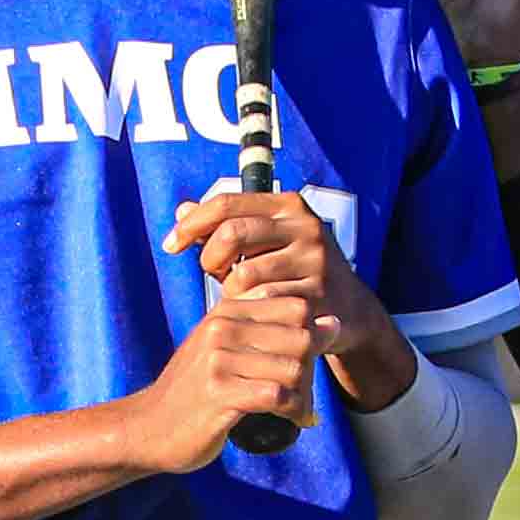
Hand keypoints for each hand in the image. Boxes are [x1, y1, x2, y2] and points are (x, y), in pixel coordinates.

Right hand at [133, 249, 325, 466]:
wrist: (149, 428)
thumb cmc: (196, 391)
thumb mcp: (228, 349)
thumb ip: (275, 333)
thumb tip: (333, 322)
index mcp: (228, 310)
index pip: (297, 307)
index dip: (312, 335)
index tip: (303, 364)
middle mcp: (223, 328)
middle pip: (302, 336)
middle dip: (311, 369)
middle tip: (304, 394)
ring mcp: (219, 360)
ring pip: (294, 367)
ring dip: (305, 395)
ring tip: (297, 409)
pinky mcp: (220, 394)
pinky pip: (278, 396)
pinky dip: (294, 412)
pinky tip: (293, 421)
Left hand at [164, 185, 405, 409]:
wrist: (349, 313)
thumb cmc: (294, 274)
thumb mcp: (266, 242)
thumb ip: (225, 226)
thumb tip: (181, 208)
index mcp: (288, 206)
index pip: (226, 203)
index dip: (191, 223)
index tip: (170, 245)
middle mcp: (306, 227)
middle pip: (231, 234)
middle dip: (209, 258)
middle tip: (213, 275)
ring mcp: (315, 262)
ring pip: (244, 275)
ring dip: (230, 292)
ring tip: (239, 297)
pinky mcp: (318, 296)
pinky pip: (263, 305)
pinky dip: (250, 312)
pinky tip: (253, 316)